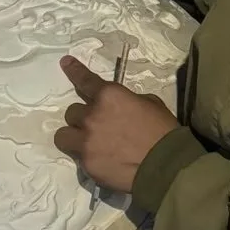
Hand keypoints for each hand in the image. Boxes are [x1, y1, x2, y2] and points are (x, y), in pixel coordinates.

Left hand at [55, 55, 177, 192]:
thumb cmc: (163, 131)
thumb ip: (127, 101)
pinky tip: (103, 162)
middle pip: (72, 112)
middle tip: (98, 127)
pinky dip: (87, 157)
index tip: (65, 62)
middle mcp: (92, 116)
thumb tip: (119, 106)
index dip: (74, 70)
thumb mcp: (150, 104)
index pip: (85, 80)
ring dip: (74, 136)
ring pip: (63, 135)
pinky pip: (77, 157)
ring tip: (88, 144)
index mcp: (109, 96)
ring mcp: (86, 141)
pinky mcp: (86, 164)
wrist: (167, 167)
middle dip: (83, 118)